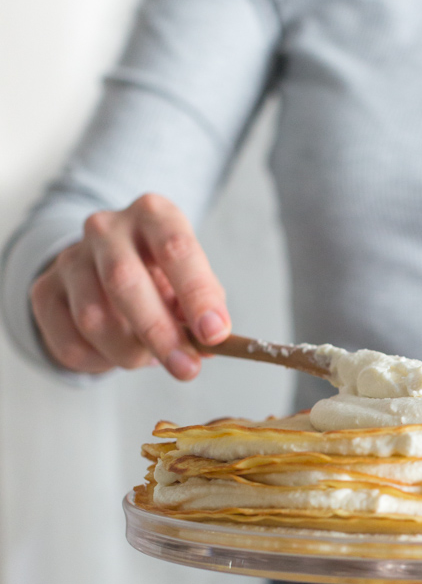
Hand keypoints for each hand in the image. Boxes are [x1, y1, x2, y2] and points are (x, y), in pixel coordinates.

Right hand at [30, 193, 229, 379]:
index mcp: (153, 215)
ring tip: (147, 357)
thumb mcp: (189, 281)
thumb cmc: (160, 276)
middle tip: (186, 368)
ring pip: (94, 319)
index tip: (214, 334)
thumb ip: (204, 308)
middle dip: (159, 333)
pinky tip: (114, 353)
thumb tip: (209, 344)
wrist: (104, 268)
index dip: (196, 294)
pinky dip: (100, 361)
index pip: (176, 248)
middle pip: (125, 281)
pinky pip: (71, 342)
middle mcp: (106, 228)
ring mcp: (69, 258)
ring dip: (128, 353)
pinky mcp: (44, 291)